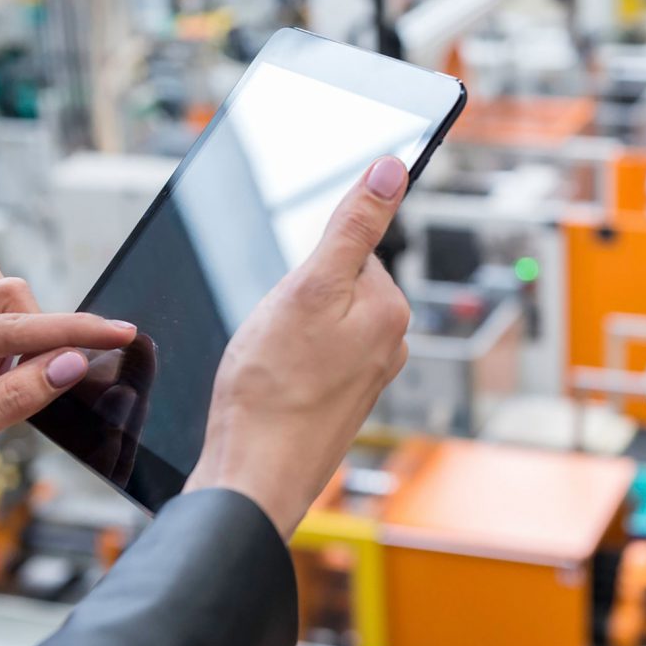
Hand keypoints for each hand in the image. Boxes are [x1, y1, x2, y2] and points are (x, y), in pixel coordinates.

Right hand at [184, 157, 411, 537]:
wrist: (253, 477)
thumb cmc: (271, 389)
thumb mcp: (308, 287)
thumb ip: (353, 226)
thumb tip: (393, 168)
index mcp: (391, 309)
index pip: (348, 249)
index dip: (305, 266)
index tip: (287, 299)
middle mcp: (390, 343)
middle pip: (333, 284)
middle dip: (295, 297)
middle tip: (273, 334)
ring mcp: (366, 376)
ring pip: (317, 322)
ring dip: (287, 332)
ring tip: (269, 363)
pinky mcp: (341, 401)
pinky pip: (310, 357)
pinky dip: (285, 362)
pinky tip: (270, 385)